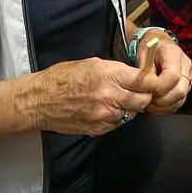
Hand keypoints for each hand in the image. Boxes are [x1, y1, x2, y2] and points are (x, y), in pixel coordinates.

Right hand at [30, 57, 160, 135]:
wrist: (40, 100)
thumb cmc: (63, 77)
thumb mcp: (92, 63)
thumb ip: (116, 70)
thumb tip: (134, 75)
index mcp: (108, 74)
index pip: (144, 81)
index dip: (151, 81)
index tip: (152, 80)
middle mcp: (109, 95)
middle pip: (143, 100)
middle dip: (146, 95)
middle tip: (141, 91)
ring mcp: (104, 115)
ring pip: (133, 113)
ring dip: (132, 107)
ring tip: (122, 99)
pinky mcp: (99, 129)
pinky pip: (118, 123)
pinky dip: (118, 117)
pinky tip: (108, 109)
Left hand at [136, 32, 191, 114]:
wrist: (159, 45)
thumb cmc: (150, 49)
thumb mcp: (143, 55)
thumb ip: (145, 72)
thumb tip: (145, 88)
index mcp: (174, 54)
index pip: (173, 75)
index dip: (159, 87)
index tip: (147, 89)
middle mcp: (186, 65)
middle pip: (180, 90)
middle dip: (161, 100)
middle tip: (147, 99)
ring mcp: (188, 77)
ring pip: (180, 99)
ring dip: (163, 106)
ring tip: (149, 102)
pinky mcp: (186, 86)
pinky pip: (178, 103)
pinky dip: (166, 107)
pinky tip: (155, 104)